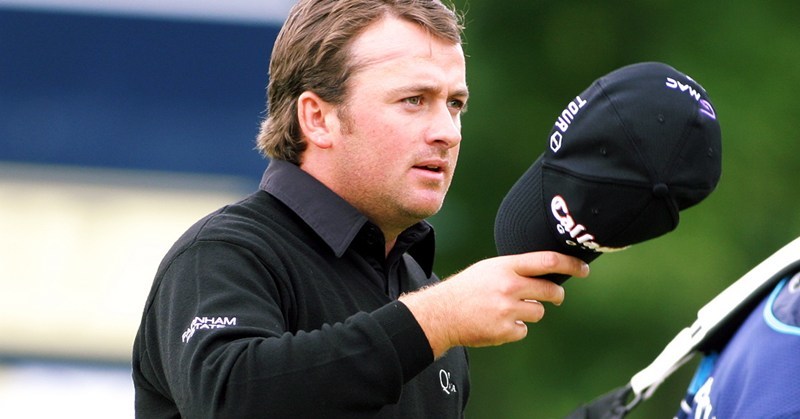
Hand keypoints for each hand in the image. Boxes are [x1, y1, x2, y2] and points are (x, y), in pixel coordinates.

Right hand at [399, 251, 588, 357]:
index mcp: (505, 267)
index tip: (584, 269)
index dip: (571, 264)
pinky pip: (524, 330)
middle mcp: (509, 286)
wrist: (442, 313)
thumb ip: (516, 269)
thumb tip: (546, 272)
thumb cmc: (467, 289)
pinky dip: (515, 328)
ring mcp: (508, 310)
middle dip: (556, 294)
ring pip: (538, 312)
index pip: (547, 261)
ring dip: (530, 312)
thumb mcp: (489, 269)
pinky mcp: (505, 330)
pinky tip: (497, 323)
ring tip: (507, 310)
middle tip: (554, 296)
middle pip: (551, 290)